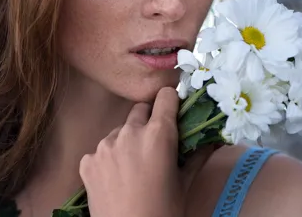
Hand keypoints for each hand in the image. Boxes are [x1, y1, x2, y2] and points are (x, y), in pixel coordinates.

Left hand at [79, 87, 214, 216]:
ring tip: (134, 167)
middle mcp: (129, 132)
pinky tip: (116, 180)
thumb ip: (198, 155)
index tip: (173, 112)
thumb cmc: (164, 212)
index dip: (171, 102)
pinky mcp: (87, 161)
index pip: (165, 96)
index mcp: (158, 134)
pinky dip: (109, 159)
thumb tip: (214, 139)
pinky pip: (101, 150)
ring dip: (128, 140)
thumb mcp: (185, 184)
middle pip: (140, 110)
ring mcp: (104, 146)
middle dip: (149, 121)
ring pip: (120, 130)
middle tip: (155, 145)